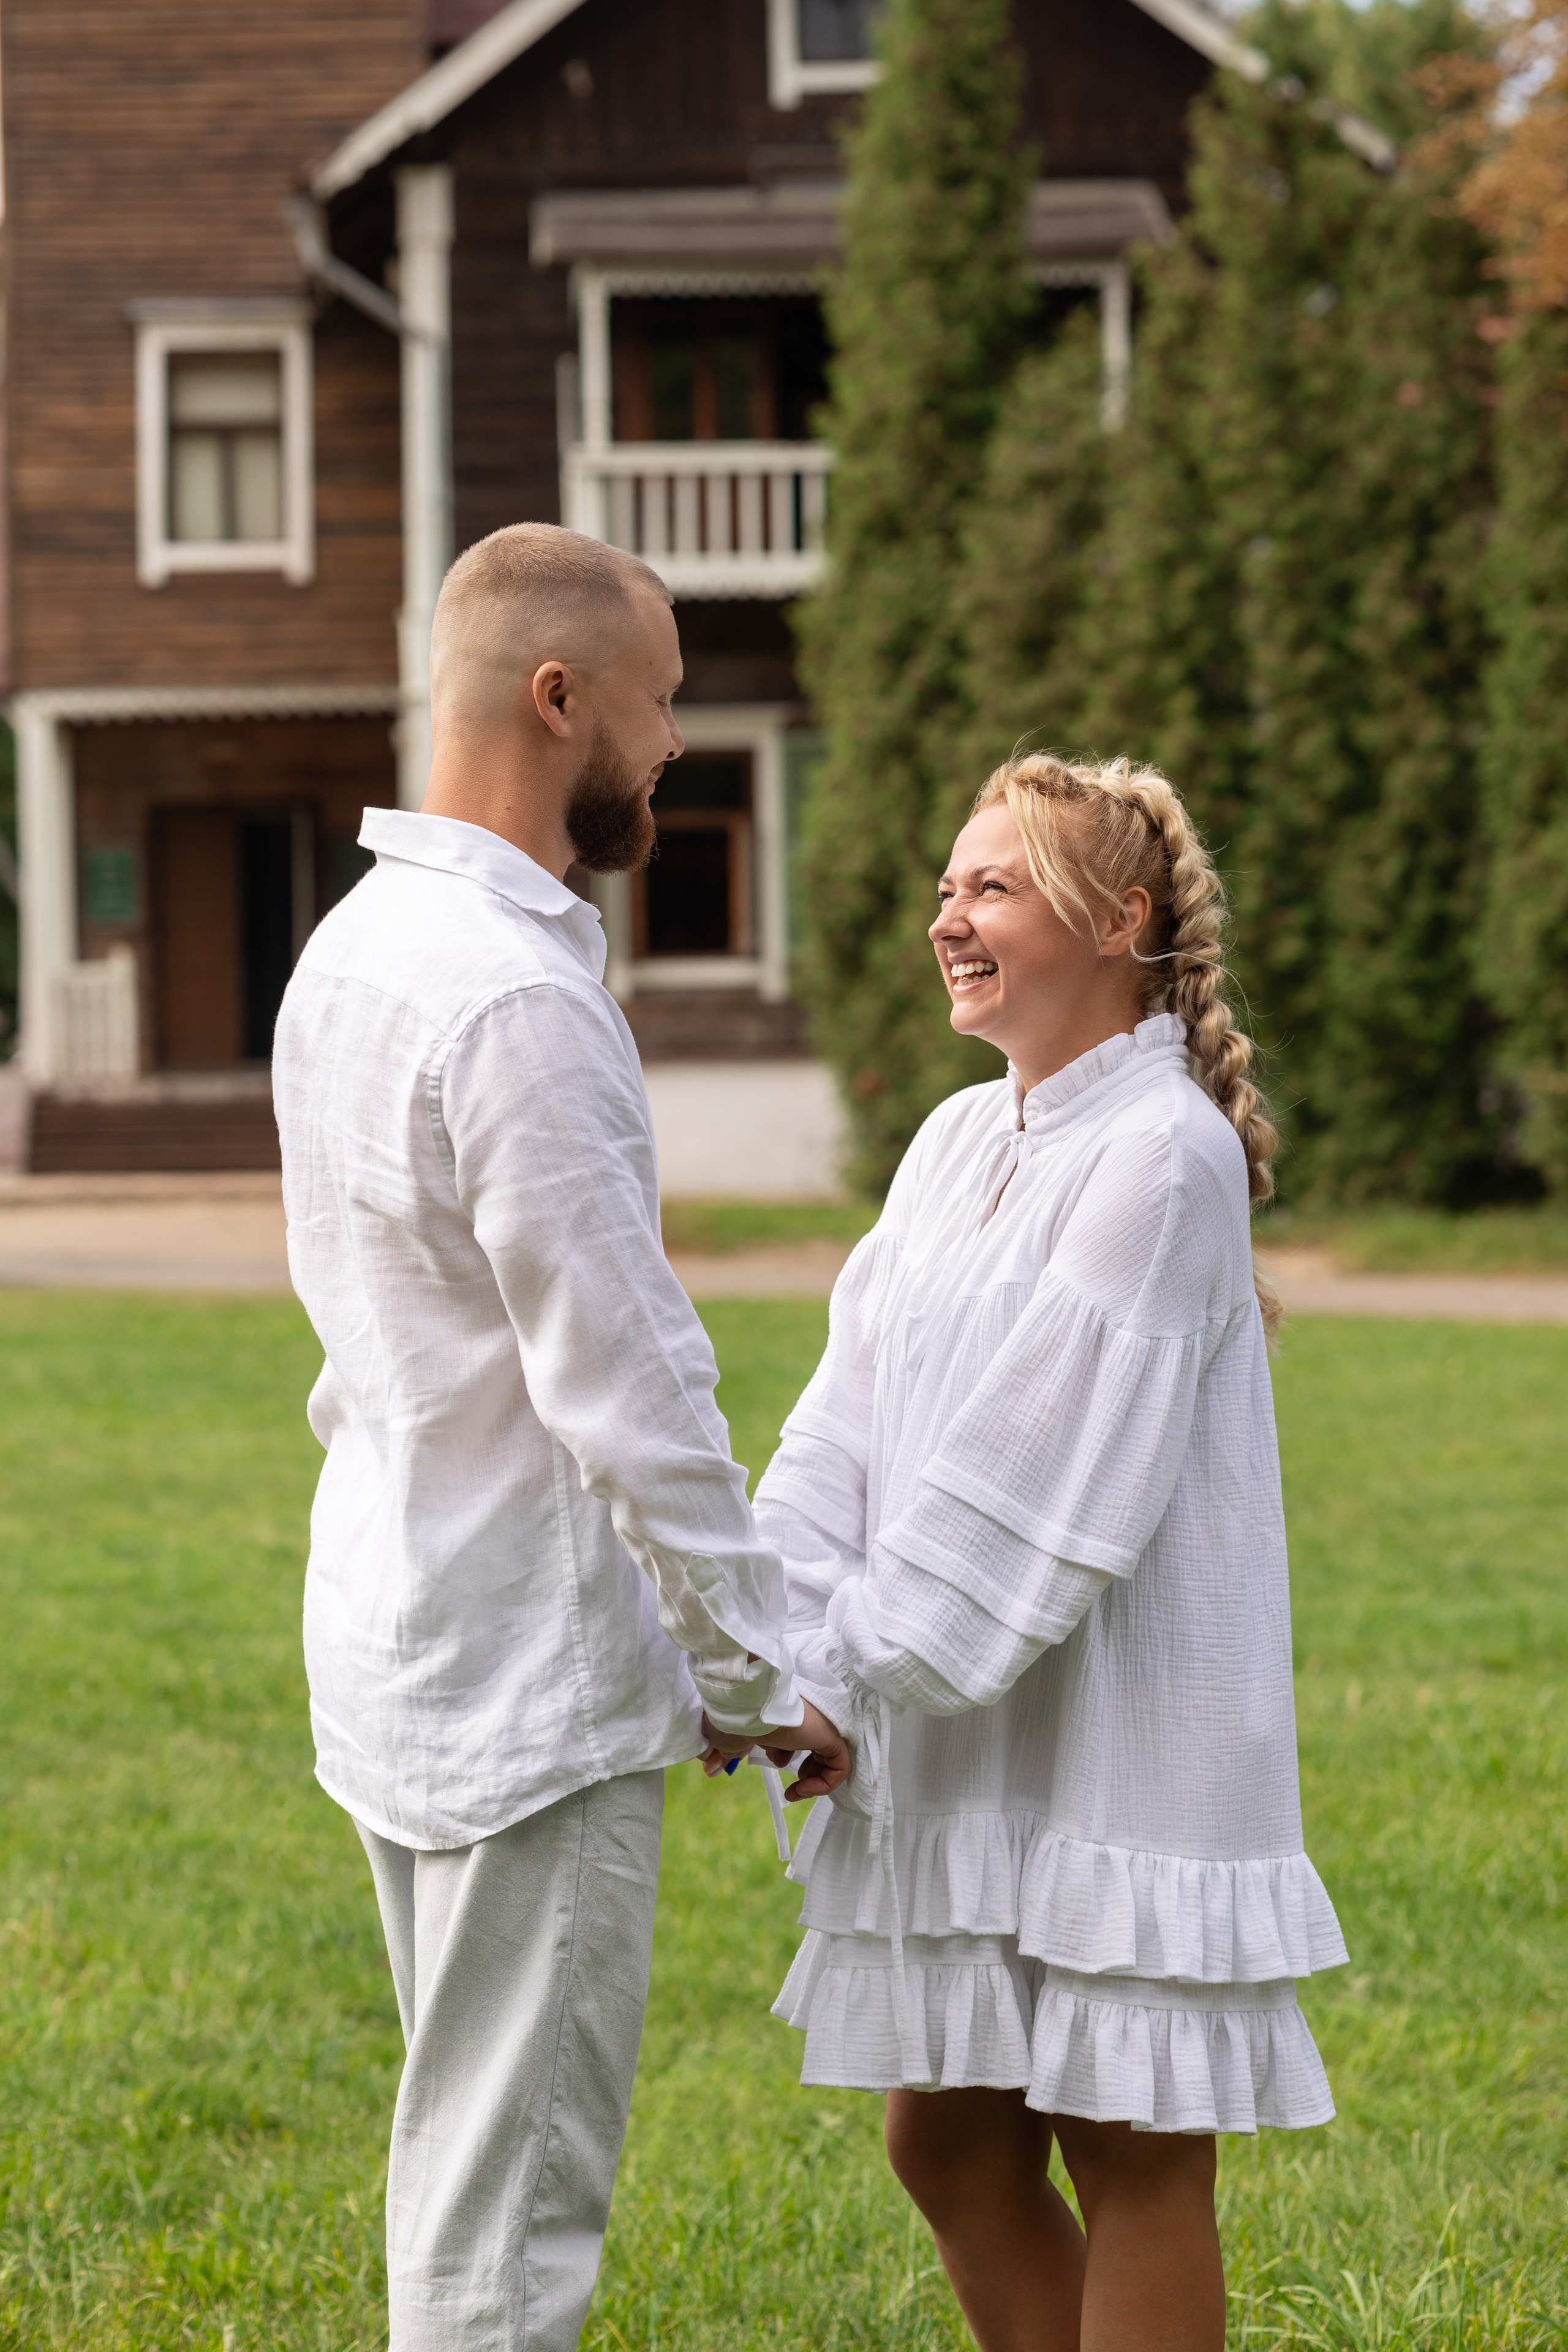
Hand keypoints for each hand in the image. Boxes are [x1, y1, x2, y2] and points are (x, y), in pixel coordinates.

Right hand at [699, 1700, 850, 1802]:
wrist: (746, 1707)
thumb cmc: (734, 1719)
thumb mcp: (727, 1740)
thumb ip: (725, 1753)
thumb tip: (710, 1768)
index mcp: (784, 1713)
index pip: (796, 1735)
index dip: (785, 1755)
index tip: (776, 1764)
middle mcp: (806, 1718)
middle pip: (817, 1747)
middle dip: (805, 1771)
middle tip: (792, 1785)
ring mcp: (820, 1726)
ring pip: (831, 1759)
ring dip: (813, 1781)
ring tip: (796, 1789)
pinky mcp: (831, 1735)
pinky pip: (840, 1767)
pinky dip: (824, 1784)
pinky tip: (800, 1788)